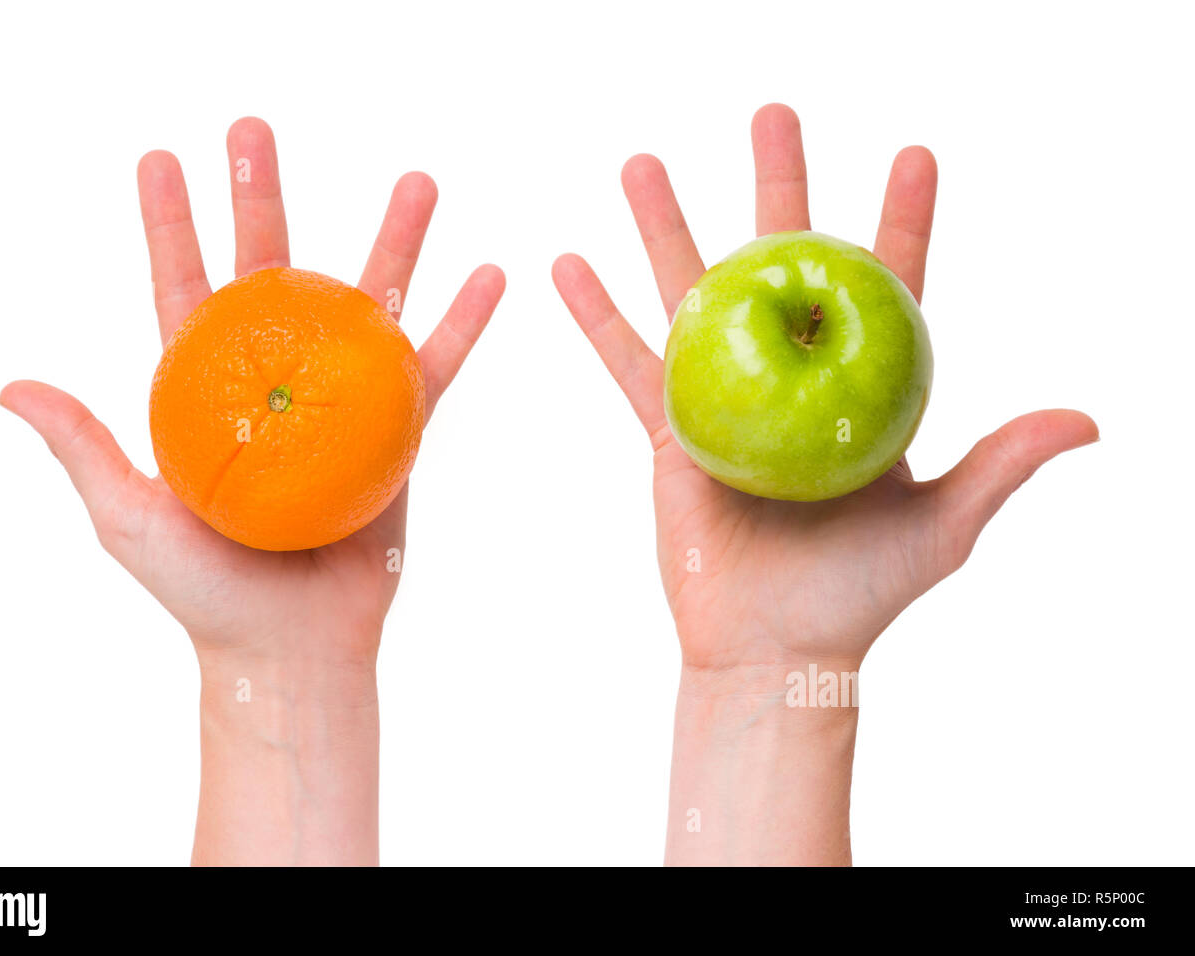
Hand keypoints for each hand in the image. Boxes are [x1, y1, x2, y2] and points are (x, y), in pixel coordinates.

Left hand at [0, 118, 503, 863]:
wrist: (291, 648)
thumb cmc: (204, 593)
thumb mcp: (128, 519)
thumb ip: (83, 447)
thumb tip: (10, 385)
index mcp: (205, 392)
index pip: (183, 291)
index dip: (171, 225)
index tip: (164, 158)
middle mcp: (272, 382)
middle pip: (273, 274)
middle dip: (265, 199)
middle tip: (258, 131)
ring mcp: (339, 402)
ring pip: (368, 305)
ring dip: (391, 242)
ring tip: (418, 182)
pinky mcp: (397, 433)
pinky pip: (434, 369)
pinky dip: (462, 324)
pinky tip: (488, 275)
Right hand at [552, 104, 1095, 863]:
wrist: (772, 648)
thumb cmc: (861, 596)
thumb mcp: (942, 528)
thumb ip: (1001, 465)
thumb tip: (1086, 418)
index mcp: (859, 389)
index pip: (886, 288)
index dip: (901, 221)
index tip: (912, 154)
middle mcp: (792, 379)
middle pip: (783, 264)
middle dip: (778, 186)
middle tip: (772, 115)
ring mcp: (726, 399)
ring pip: (693, 296)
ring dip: (666, 227)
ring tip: (642, 161)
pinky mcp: (669, 432)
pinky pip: (629, 362)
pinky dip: (597, 316)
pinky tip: (568, 264)